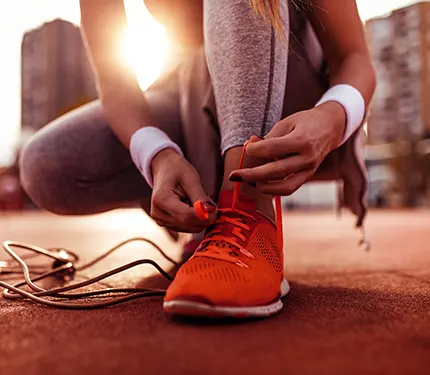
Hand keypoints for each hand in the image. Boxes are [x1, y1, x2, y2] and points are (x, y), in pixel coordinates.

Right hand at [150, 148, 217, 232]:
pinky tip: (193, 207)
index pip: (186, 217)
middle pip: (188, 225)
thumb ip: (200, 197)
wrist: (164, 168)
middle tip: (211, 205)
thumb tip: (210, 212)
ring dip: (200, 219)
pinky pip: (187, 228)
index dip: (204, 216)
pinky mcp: (166, 224)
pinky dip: (195, 220)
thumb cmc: (176, 170)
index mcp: (162, 200)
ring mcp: (161, 220)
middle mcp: (158, 214)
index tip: (215, 209)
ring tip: (198, 202)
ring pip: (189, 228)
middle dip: (204, 218)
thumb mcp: (191, 178)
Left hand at [229, 102, 346, 194]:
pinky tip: (260, 184)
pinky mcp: (308, 176)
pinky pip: (290, 188)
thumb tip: (250, 147)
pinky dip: (274, 189)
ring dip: (262, 186)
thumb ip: (269, 137)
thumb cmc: (306, 122)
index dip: (255, 150)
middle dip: (252, 175)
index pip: (273, 149)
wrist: (331, 127)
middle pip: (276, 171)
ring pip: (284, 186)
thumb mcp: (287, 122)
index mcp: (302, 140)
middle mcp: (307, 158)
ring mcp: (309, 170)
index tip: (246, 148)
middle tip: (234, 175)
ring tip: (246, 181)